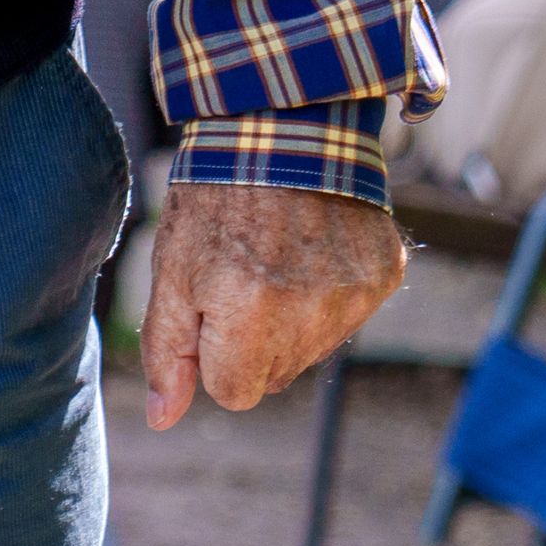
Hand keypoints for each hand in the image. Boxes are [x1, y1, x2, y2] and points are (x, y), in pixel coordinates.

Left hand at [138, 180, 410, 428]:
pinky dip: (329, 293)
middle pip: (276, 376)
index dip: (216, 354)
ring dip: (293, 319)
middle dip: (254, 340)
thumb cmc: (215, 201)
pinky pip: (349, 316)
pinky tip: (312, 247)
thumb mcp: (172, 272)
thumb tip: (161, 418)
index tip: (214, 305)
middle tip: (245, 274)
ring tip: (278, 255)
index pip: (235, 394)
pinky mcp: (384, 274)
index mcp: (250, 317)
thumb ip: (168, 352)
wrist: (282, 126)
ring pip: (313, 350)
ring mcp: (354, 295)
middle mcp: (311, 314)